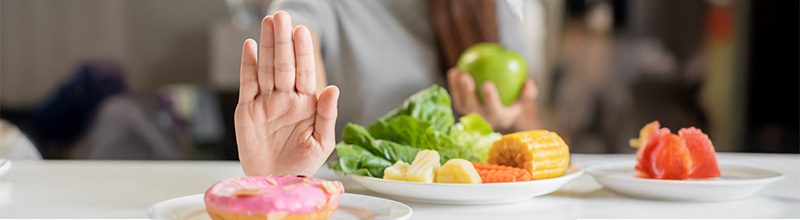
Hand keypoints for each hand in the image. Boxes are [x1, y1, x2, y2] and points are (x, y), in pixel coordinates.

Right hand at [235, 11, 338, 175]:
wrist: (275, 182)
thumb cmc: (301, 164)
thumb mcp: (322, 143)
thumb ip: (327, 115)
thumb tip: (333, 89)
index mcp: (306, 104)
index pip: (305, 72)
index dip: (303, 52)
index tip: (302, 32)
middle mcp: (285, 98)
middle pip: (283, 65)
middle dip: (283, 41)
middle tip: (282, 18)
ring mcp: (266, 102)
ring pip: (266, 69)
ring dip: (267, 46)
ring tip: (268, 23)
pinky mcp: (247, 110)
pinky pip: (247, 83)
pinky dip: (248, 65)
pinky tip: (250, 47)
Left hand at [447, 68, 539, 130]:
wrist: (500, 110)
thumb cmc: (514, 100)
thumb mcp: (524, 98)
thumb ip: (528, 92)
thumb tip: (528, 82)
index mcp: (500, 119)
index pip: (494, 110)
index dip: (490, 98)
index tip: (487, 83)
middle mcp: (484, 121)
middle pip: (473, 109)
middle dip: (468, 94)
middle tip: (466, 76)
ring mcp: (472, 117)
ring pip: (462, 104)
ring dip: (457, 89)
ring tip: (457, 72)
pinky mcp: (463, 111)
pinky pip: (456, 97)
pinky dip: (453, 85)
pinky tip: (454, 71)